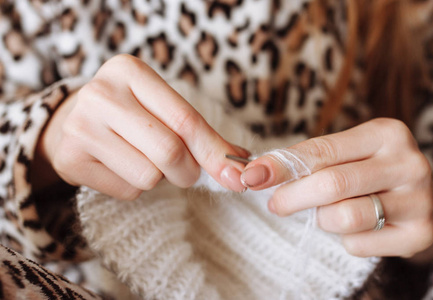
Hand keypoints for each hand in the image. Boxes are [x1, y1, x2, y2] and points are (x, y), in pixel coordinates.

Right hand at [33, 54, 247, 199]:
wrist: (73, 122)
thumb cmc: (132, 115)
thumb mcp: (162, 109)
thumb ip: (201, 134)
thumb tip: (242, 164)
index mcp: (130, 71)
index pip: (186, 119)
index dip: (215, 152)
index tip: (237, 176)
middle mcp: (101, 93)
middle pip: (169, 151)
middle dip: (187, 171)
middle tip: (184, 171)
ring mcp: (81, 126)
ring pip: (148, 176)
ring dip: (158, 178)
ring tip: (141, 159)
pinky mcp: (69, 159)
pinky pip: (126, 190)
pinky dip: (133, 187)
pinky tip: (119, 167)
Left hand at [241, 118, 432, 260]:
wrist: (420, 199)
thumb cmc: (370, 171)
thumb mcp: (346, 154)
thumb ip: (308, 160)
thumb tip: (257, 172)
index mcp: (385, 134)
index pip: (322, 151)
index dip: (281, 166)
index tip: (252, 176)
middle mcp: (407, 163)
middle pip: (331, 184)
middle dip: (292, 197)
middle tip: (276, 204)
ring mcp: (417, 200)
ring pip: (343, 217)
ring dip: (322, 219)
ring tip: (328, 212)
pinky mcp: (418, 234)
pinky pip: (358, 243)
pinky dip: (345, 239)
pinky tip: (356, 228)